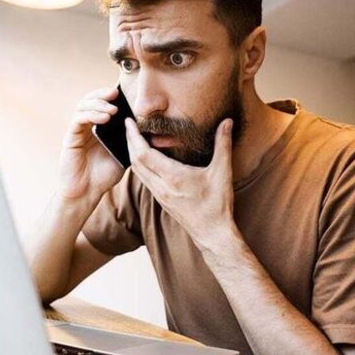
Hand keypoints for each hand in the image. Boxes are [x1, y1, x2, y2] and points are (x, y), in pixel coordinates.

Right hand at [58, 86, 124, 201]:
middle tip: (116, 92)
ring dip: (98, 104)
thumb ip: (128, 139)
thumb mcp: (123, 154)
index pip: (102, 103)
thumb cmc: (104, 175)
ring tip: (113, 109)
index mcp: (99, 127)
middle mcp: (86, 126)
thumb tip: (140, 123)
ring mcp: (78, 131)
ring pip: (83, 106)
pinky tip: (104, 118)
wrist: (87, 193)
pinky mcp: (70, 138)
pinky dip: (91, 115)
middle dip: (103, 94)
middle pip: (91, 99)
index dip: (110, 95)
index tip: (123, 92)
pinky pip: (78, 120)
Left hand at [125, 117, 236, 248]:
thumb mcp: (222, 172)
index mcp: (173, 177)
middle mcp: (161, 186)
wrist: (212, 233)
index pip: (143, 154)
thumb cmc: (217, 204)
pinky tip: (143, 158)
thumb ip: (223, 144)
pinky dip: (139, 165)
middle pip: (135, 161)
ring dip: (132, 153)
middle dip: (129, 141)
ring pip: (137, 171)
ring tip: (133, 138)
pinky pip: (143, 179)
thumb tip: (227, 121)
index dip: (134, 136)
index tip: (129, 122)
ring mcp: (159, 194)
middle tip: (128, 125)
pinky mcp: (160, 199)